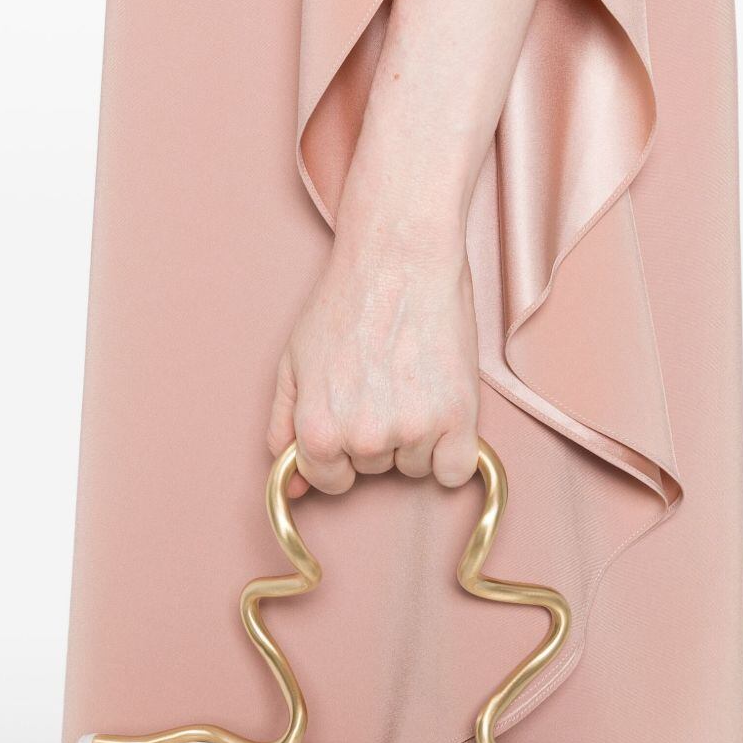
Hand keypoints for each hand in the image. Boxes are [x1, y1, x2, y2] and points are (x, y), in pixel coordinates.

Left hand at [267, 219, 480, 498]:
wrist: (399, 257)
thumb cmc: (346, 300)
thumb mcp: (294, 361)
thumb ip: (285, 426)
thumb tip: (292, 486)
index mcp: (317, 431)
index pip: (329, 478)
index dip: (340, 446)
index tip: (353, 412)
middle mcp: (363, 439)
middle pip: (374, 470)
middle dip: (377, 434)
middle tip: (383, 378)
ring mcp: (413, 431)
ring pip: (415, 466)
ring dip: (416, 435)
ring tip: (411, 376)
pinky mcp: (457, 418)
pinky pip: (455, 469)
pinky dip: (452, 447)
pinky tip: (441, 403)